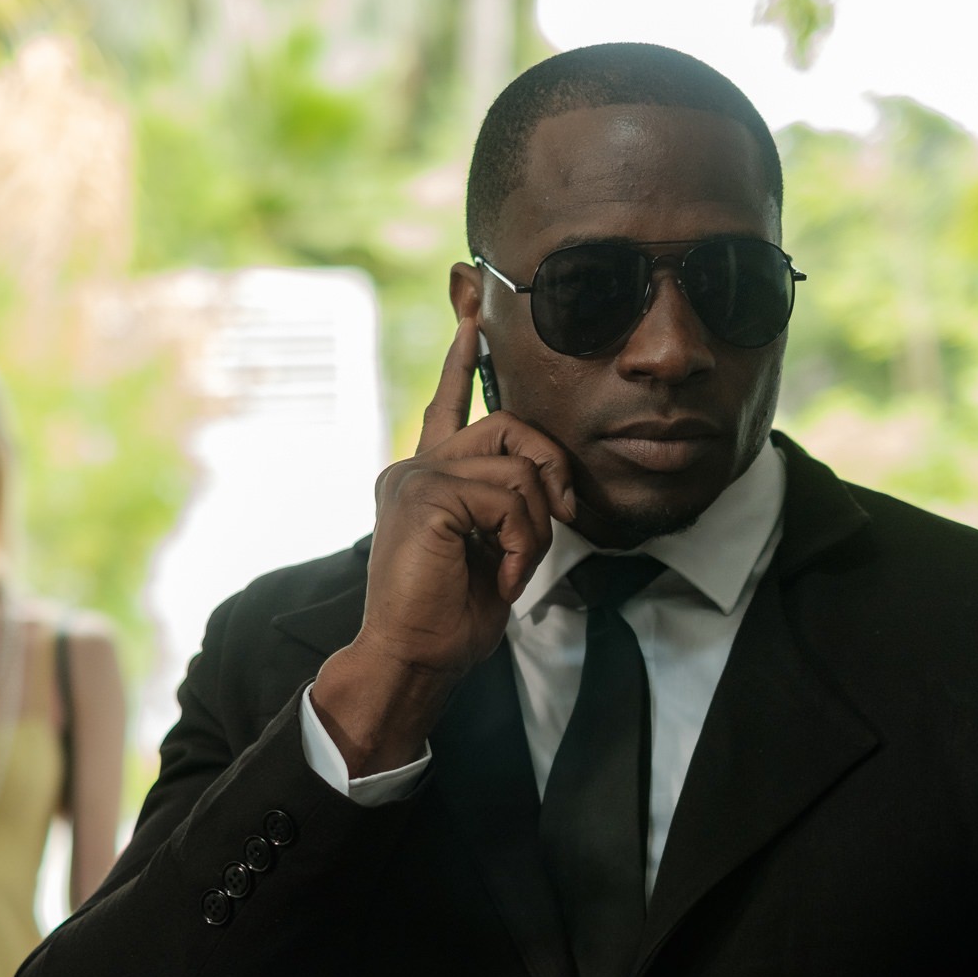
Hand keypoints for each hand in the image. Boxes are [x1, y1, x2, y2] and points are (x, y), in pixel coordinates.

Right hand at [312, 319, 574, 772]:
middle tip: (563, 518)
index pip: (445, 408)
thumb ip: (506, 505)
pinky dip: (520, 543)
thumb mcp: (493, 550)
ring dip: (534, 528)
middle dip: (550, 468)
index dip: (461, 362)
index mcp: (424, 480)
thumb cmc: (450, 619)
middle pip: (507, 425)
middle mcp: (413, 470)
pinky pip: (507, 498)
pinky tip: (500, 575)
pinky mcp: (424, 496)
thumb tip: (546, 483)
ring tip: (511, 569)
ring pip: (517, 469)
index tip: (471, 318)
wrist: (414, 658)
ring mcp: (414, 478)